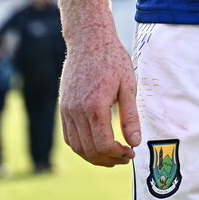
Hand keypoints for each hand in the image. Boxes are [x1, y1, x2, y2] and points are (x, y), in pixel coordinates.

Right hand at [59, 38, 140, 166]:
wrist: (88, 40)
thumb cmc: (112, 59)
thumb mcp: (128, 85)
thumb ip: (130, 116)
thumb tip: (135, 142)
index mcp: (95, 106)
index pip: (103, 144)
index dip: (118, 154)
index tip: (130, 153)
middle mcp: (77, 111)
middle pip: (89, 150)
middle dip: (108, 159)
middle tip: (124, 157)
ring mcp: (67, 110)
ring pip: (77, 146)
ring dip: (94, 156)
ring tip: (111, 155)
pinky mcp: (63, 107)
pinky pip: (69, 136)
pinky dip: (81, 146)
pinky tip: (96, 143)